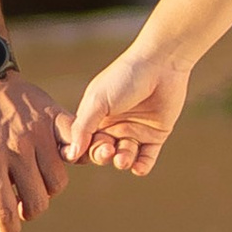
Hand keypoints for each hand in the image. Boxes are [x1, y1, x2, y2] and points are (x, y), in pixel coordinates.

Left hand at [0, 69, 70, 231]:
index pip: (6, 213)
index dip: (9, 230)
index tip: (8, 230)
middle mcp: (16, 147)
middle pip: (38, 202)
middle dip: (28, 210)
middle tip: (19, 202)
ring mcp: (37, 131)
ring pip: (57, 182)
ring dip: (46, 188)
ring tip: (31, 179)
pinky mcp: (53, 116)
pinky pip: (75, 148)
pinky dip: (72, 159)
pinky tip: (57, 160)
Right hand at [64, 41, 194, 176]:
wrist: (161, 64)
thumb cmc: (125, 77)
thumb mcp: (98, 100)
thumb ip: (83, 127)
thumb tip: (70, 154)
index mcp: (96, 116)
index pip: (84, 142)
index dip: (83, 150)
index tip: (84, 151)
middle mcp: (114, 126)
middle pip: (103, 152)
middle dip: (103, 155)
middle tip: (108, 150)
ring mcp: (135, 131)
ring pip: (124, 158)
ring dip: (122, 161)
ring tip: (123, 158)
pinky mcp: (156, 135)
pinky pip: (146, 158)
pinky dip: (141, 167)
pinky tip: (138, 168)